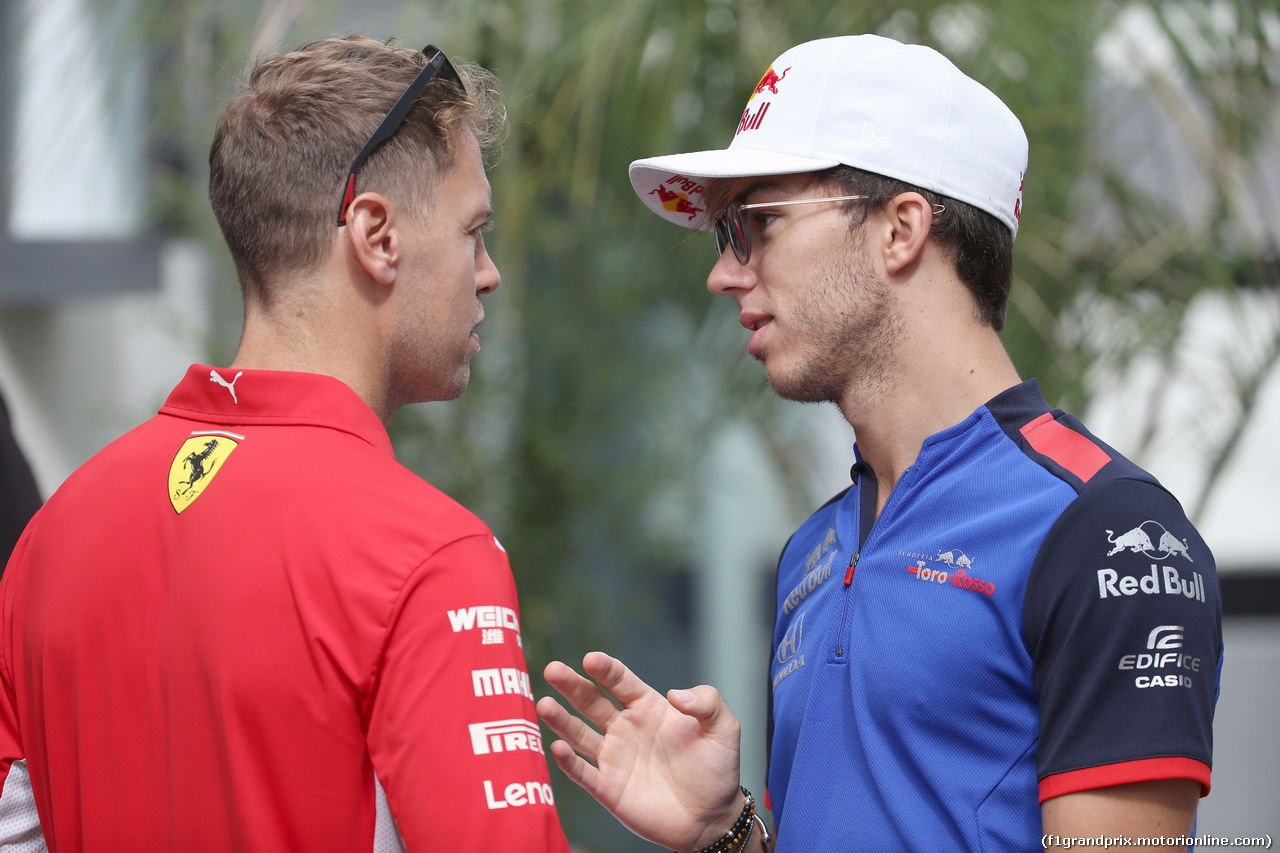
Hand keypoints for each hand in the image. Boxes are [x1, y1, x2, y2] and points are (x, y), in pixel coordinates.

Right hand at [537, 652, 743, 851]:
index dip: (605, 670)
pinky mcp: (607, 789)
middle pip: (591, 701)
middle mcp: (625, 729)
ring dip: (560, 720)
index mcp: (648, 708)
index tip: (591, 660)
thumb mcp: (724, 729)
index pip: (620, 682)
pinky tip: (557, 747)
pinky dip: (567, 761)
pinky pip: (582, 772)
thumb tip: (676, 694)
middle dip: (571, 685)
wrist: (712, 818)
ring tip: (544, 704)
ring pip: (579, 734)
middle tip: (553, 670)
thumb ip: (708, 703)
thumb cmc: (717, 770)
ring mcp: (614, 758)